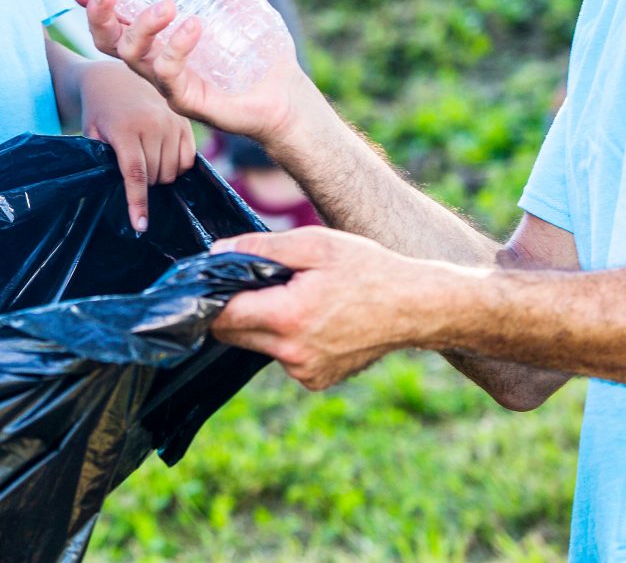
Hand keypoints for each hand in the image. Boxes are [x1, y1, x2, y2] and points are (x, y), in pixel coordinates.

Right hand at [67, 0, 307, 146]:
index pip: (117, 18)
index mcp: (159, 37)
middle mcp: (154, 59)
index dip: (92, 2)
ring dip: (142, 24)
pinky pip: (167, 72)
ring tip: (167, 4)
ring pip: (131, 55)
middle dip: (97, 14)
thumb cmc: (260, 50)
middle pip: (107, 40)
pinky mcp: (184, 99)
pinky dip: (176, 45)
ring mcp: (166, 82)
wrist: (288, 93)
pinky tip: (195, 25)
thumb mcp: (235, 0)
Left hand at [80, 60, 194, 232]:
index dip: (138, 202)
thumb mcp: (92, 134)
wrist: (114, 79)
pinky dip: (177, 166)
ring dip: (160, 176)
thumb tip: (115, 192)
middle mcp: (152, 124)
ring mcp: (171, 122)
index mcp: (125, 128)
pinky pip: (188, 159)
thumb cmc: (99, 113)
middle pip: (156, 176)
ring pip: (173, 171)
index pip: (135, 173)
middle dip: (145, 185)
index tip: (140, 225)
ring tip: (145, 163)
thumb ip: (101, 160)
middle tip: (132, 173)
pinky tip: (162, 157)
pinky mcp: (184, 122)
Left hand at [208, 226, 432, 389]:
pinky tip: (312, 320)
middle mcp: (292, 353)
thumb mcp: (314, 244)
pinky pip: (281, 358)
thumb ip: (260, 248)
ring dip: (260, 323)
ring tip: (292, 298)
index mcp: (288, 317)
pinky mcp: (316, 381)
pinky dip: (284, 339)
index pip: (222, 315)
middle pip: (232, 334)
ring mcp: (305, 372)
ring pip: (255, 346)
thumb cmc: (366, 269)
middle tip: (256, 283)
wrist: (415, 307)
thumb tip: (216, 253)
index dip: (210, 296)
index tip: (210, 280)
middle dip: (234, 308)